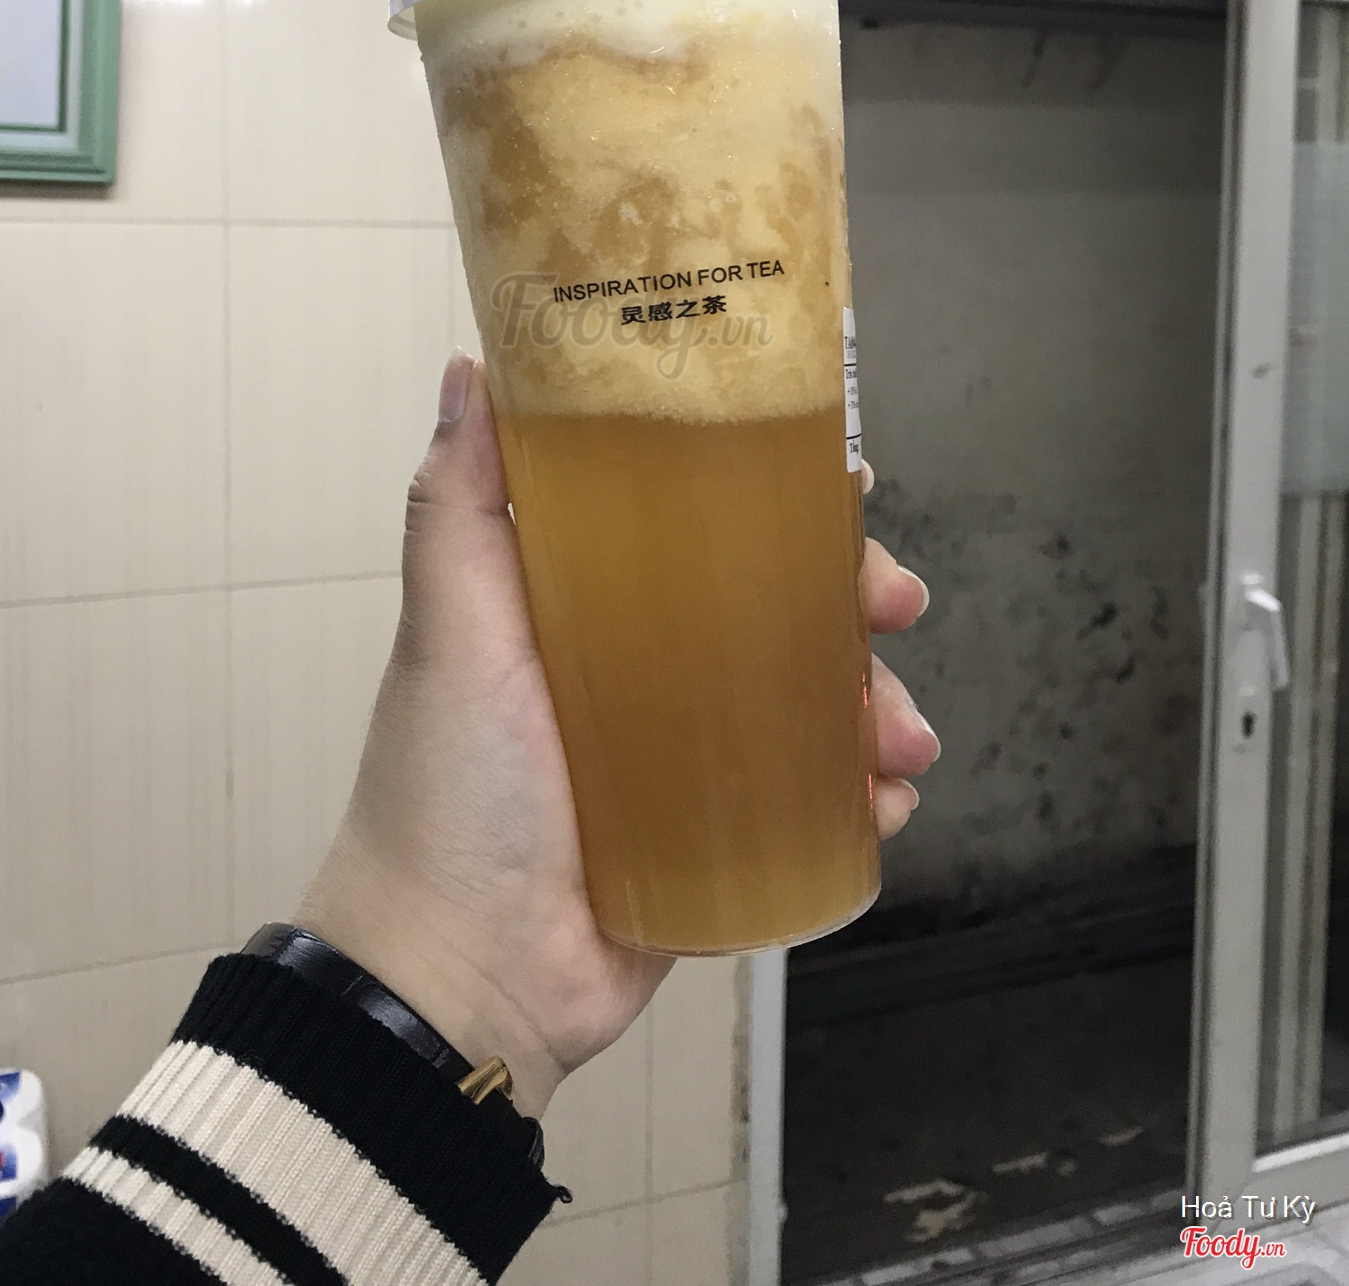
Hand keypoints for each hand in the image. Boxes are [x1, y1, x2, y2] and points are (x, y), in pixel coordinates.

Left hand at [299, 353, 938, 1116]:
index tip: (836, 481)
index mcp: (587, 606)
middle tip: (895, 605)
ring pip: (815, 702)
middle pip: (779, 605)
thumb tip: (472, 369)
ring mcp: (688, 758)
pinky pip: (816, 802)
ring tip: (901, 742)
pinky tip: (886, 800)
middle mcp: (644, 670)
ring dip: (879, 704)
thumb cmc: (447, 794)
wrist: (460, 979)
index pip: (699, 522)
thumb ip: (459, 503)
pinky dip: (863, 794)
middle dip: (855, 598)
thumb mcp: (451, 630)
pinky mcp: (720, 840)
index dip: (775, 496)